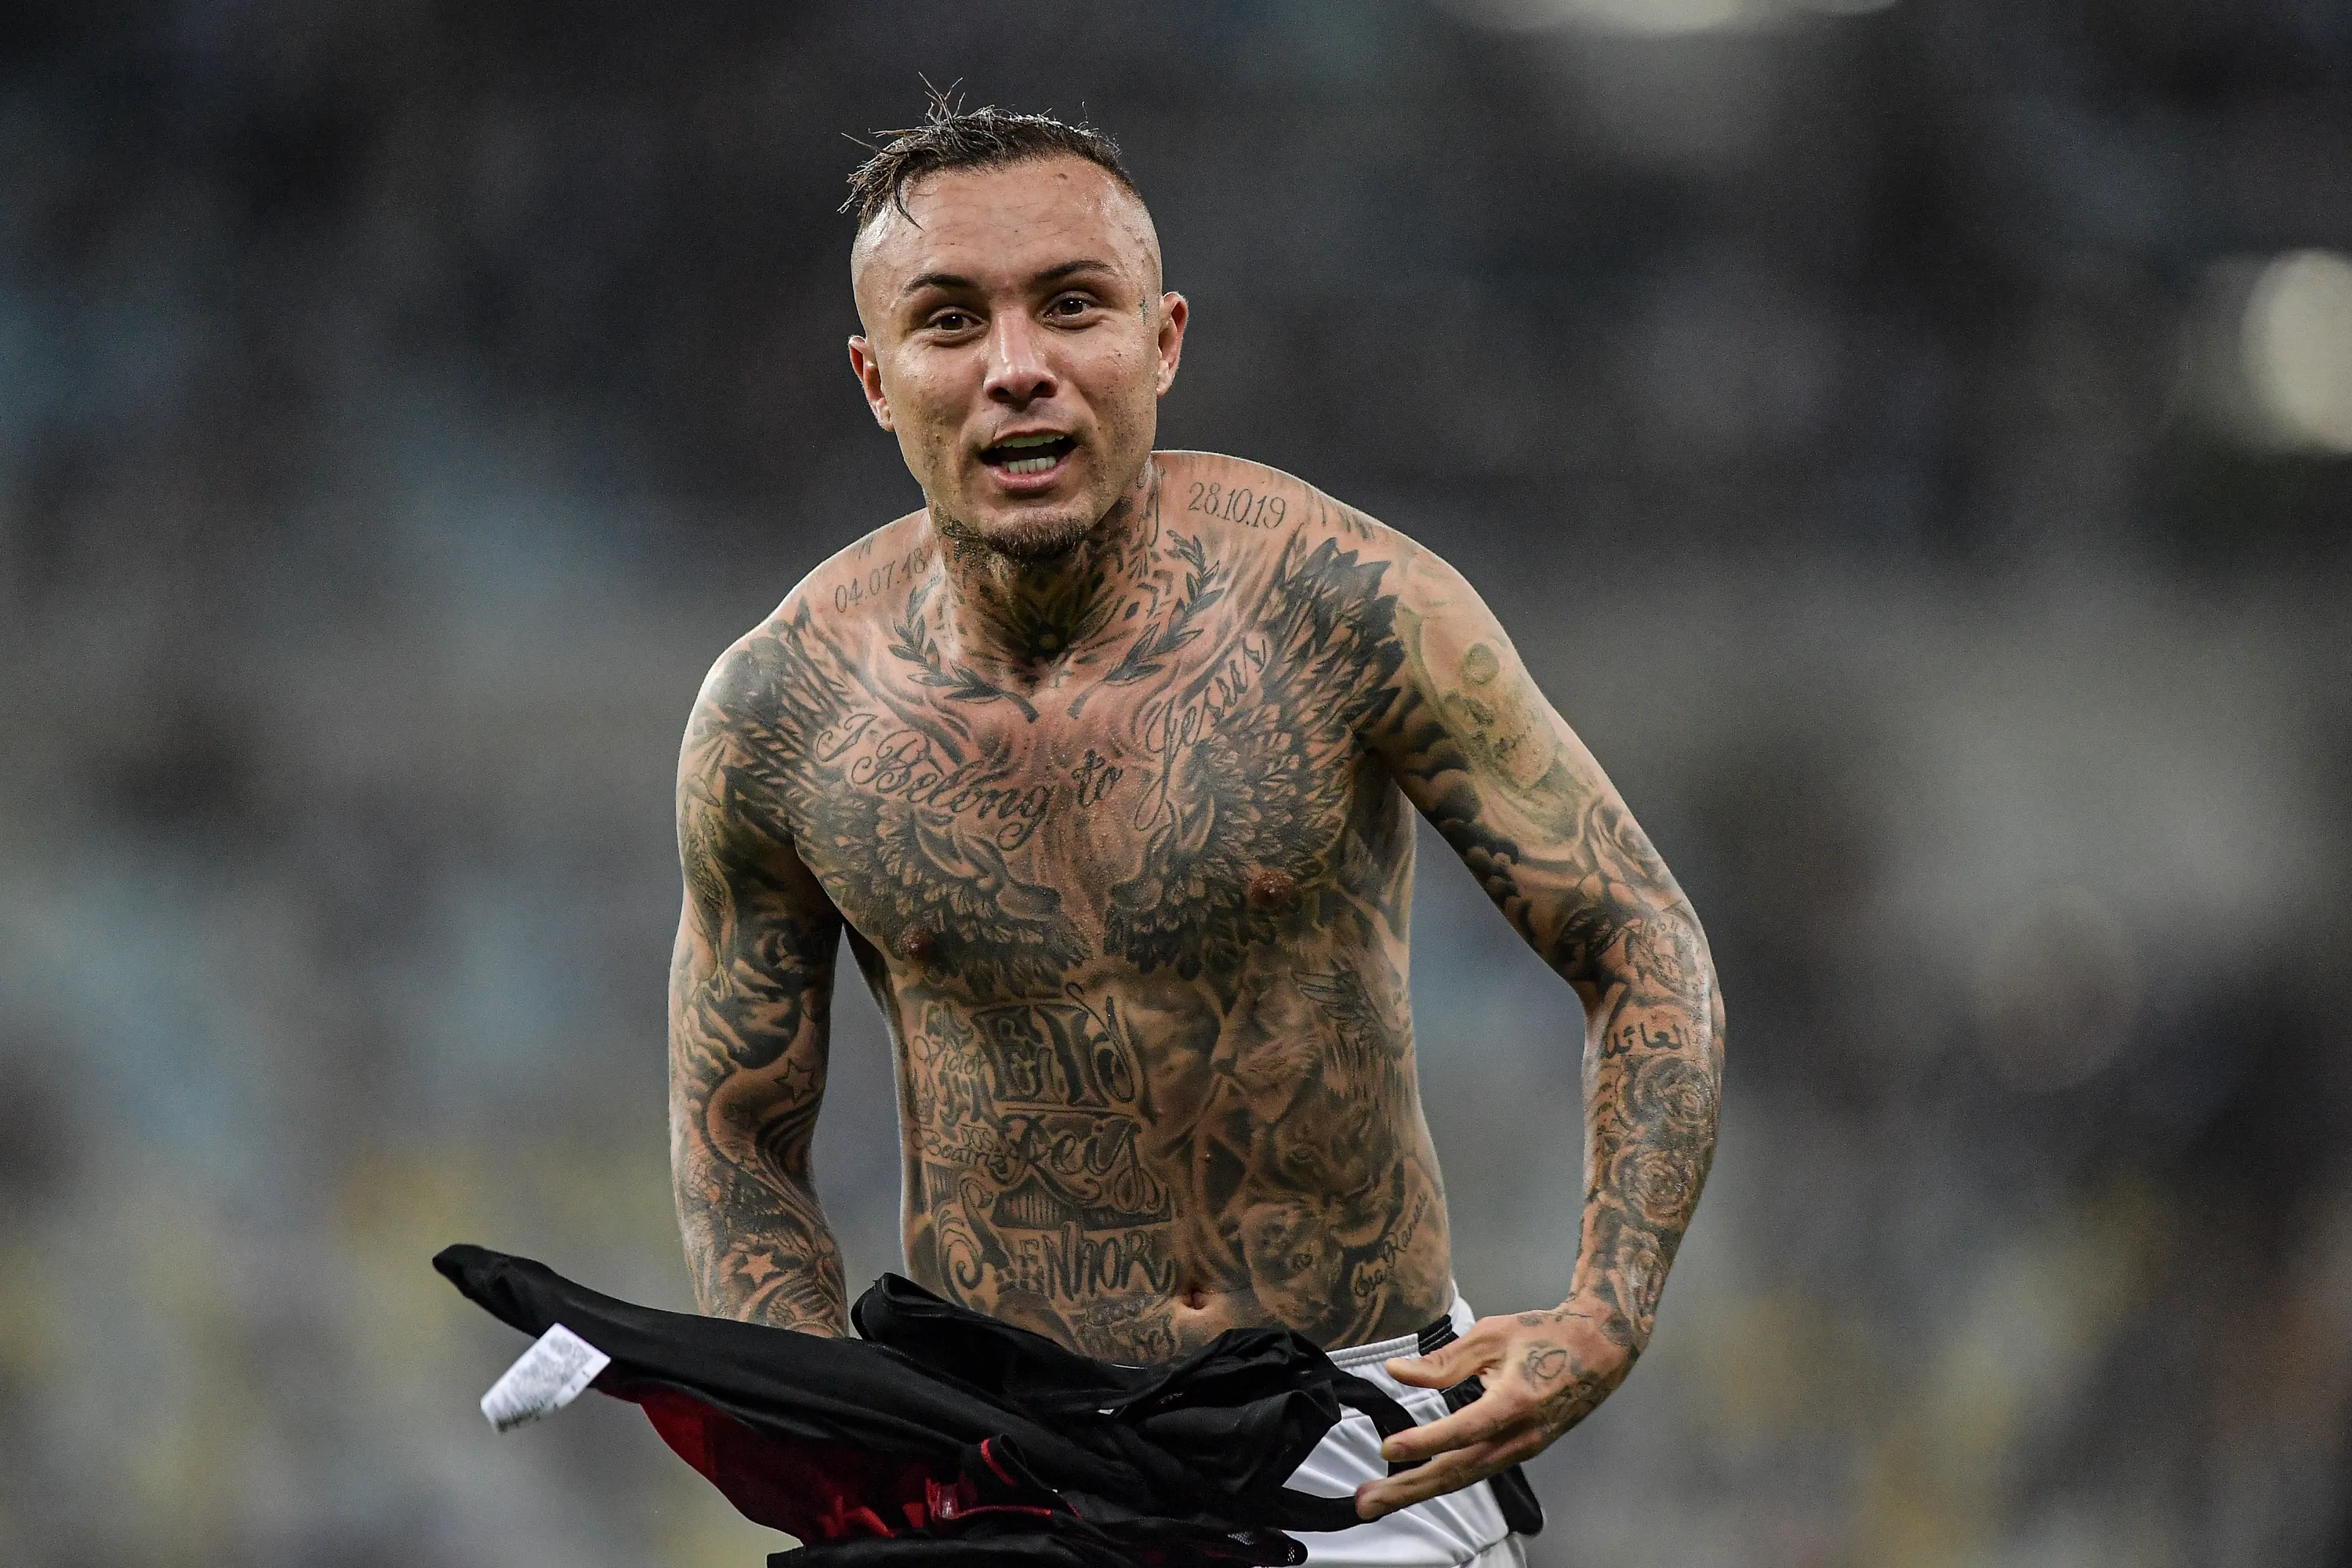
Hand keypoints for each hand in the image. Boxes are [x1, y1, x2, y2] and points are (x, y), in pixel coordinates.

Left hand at [1354, 1301, 1635, 1519]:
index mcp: (1515, 1401)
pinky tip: (1418, 1482)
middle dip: (1410, 1488)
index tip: (1388, 1448)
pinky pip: (1478, 1471)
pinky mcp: (1522, 1451)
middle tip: (1367, 1503)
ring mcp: (1523, 1448)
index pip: (1464, 1430)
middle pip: (1460, 1470)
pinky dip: (1445, 1480)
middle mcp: (1521, 1435)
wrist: (1599, 1350)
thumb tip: (1397, 1372)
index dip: (1425, 1442)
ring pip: (1466, 1477)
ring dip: (1420, 1490)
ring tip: (1379, 1499)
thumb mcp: (1492, 1335)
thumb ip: (1443, 1360)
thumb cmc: (1546, 1335)